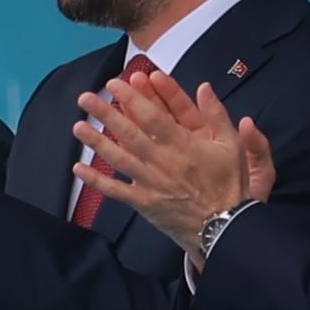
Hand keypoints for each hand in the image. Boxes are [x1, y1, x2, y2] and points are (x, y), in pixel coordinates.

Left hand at [76, 63, 269, 256]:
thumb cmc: (229, 185)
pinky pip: (117, 190)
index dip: (133, 98)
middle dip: (106, 114)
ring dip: (97, 143)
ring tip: (78, 126)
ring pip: (119, 158)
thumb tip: (205, 87)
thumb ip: (217, 115)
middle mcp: (164, 161)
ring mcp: (152, 182)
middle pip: (130, 133)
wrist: (225, 227)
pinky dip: (97, 181)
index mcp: (184, 145)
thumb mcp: (232, 146)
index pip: (153, 116)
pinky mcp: (145, 202)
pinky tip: (79, 169)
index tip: (118, 83)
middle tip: (87, 98)